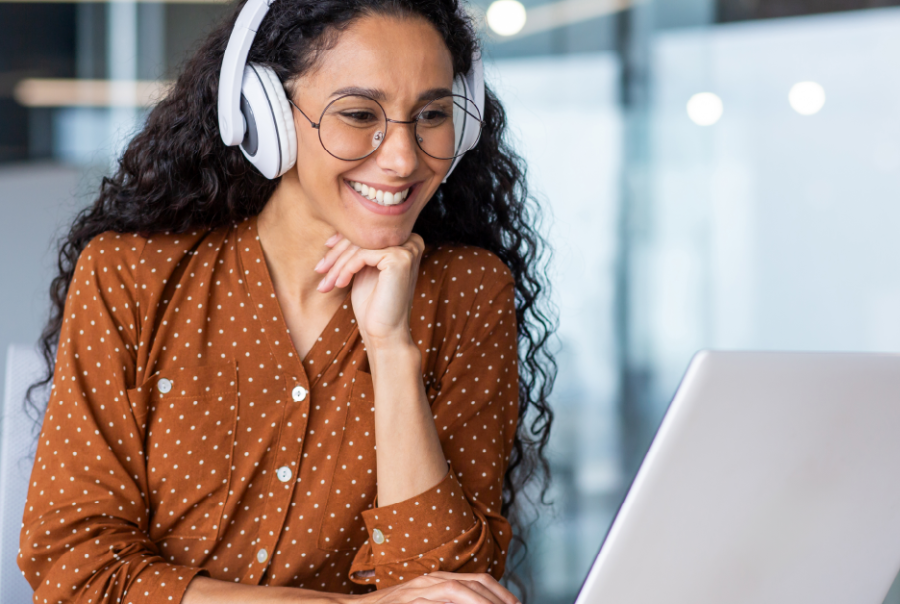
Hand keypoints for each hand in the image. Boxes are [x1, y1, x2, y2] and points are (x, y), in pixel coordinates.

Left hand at [315, 232, 424, 349]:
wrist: (385, 332)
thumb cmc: (373, 304)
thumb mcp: (364, 269)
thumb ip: (359, 247)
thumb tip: (338, 225)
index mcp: (406, 240)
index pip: (368, 231)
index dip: (343, 240)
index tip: (325, 250)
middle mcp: (411, 240)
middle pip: (363, 236)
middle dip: (336, 254)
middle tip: (319, 270)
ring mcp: (408, 248)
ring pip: (360, 245)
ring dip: (337, 264)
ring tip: (326, 283)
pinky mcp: (399, 258)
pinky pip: (362, 255)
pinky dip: (346, 269)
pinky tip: (340, 284)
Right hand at [357, 572, 520, 603]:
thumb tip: (470, 603)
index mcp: (436, 581)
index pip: (477, 581)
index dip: (500, 593)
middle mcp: (430, 581)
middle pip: (474, 583)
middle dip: (499, 598)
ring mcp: (419, 590)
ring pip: (460, 588)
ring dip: (483, 601)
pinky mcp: (410, 601)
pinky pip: (439, 599)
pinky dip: (460, 603)